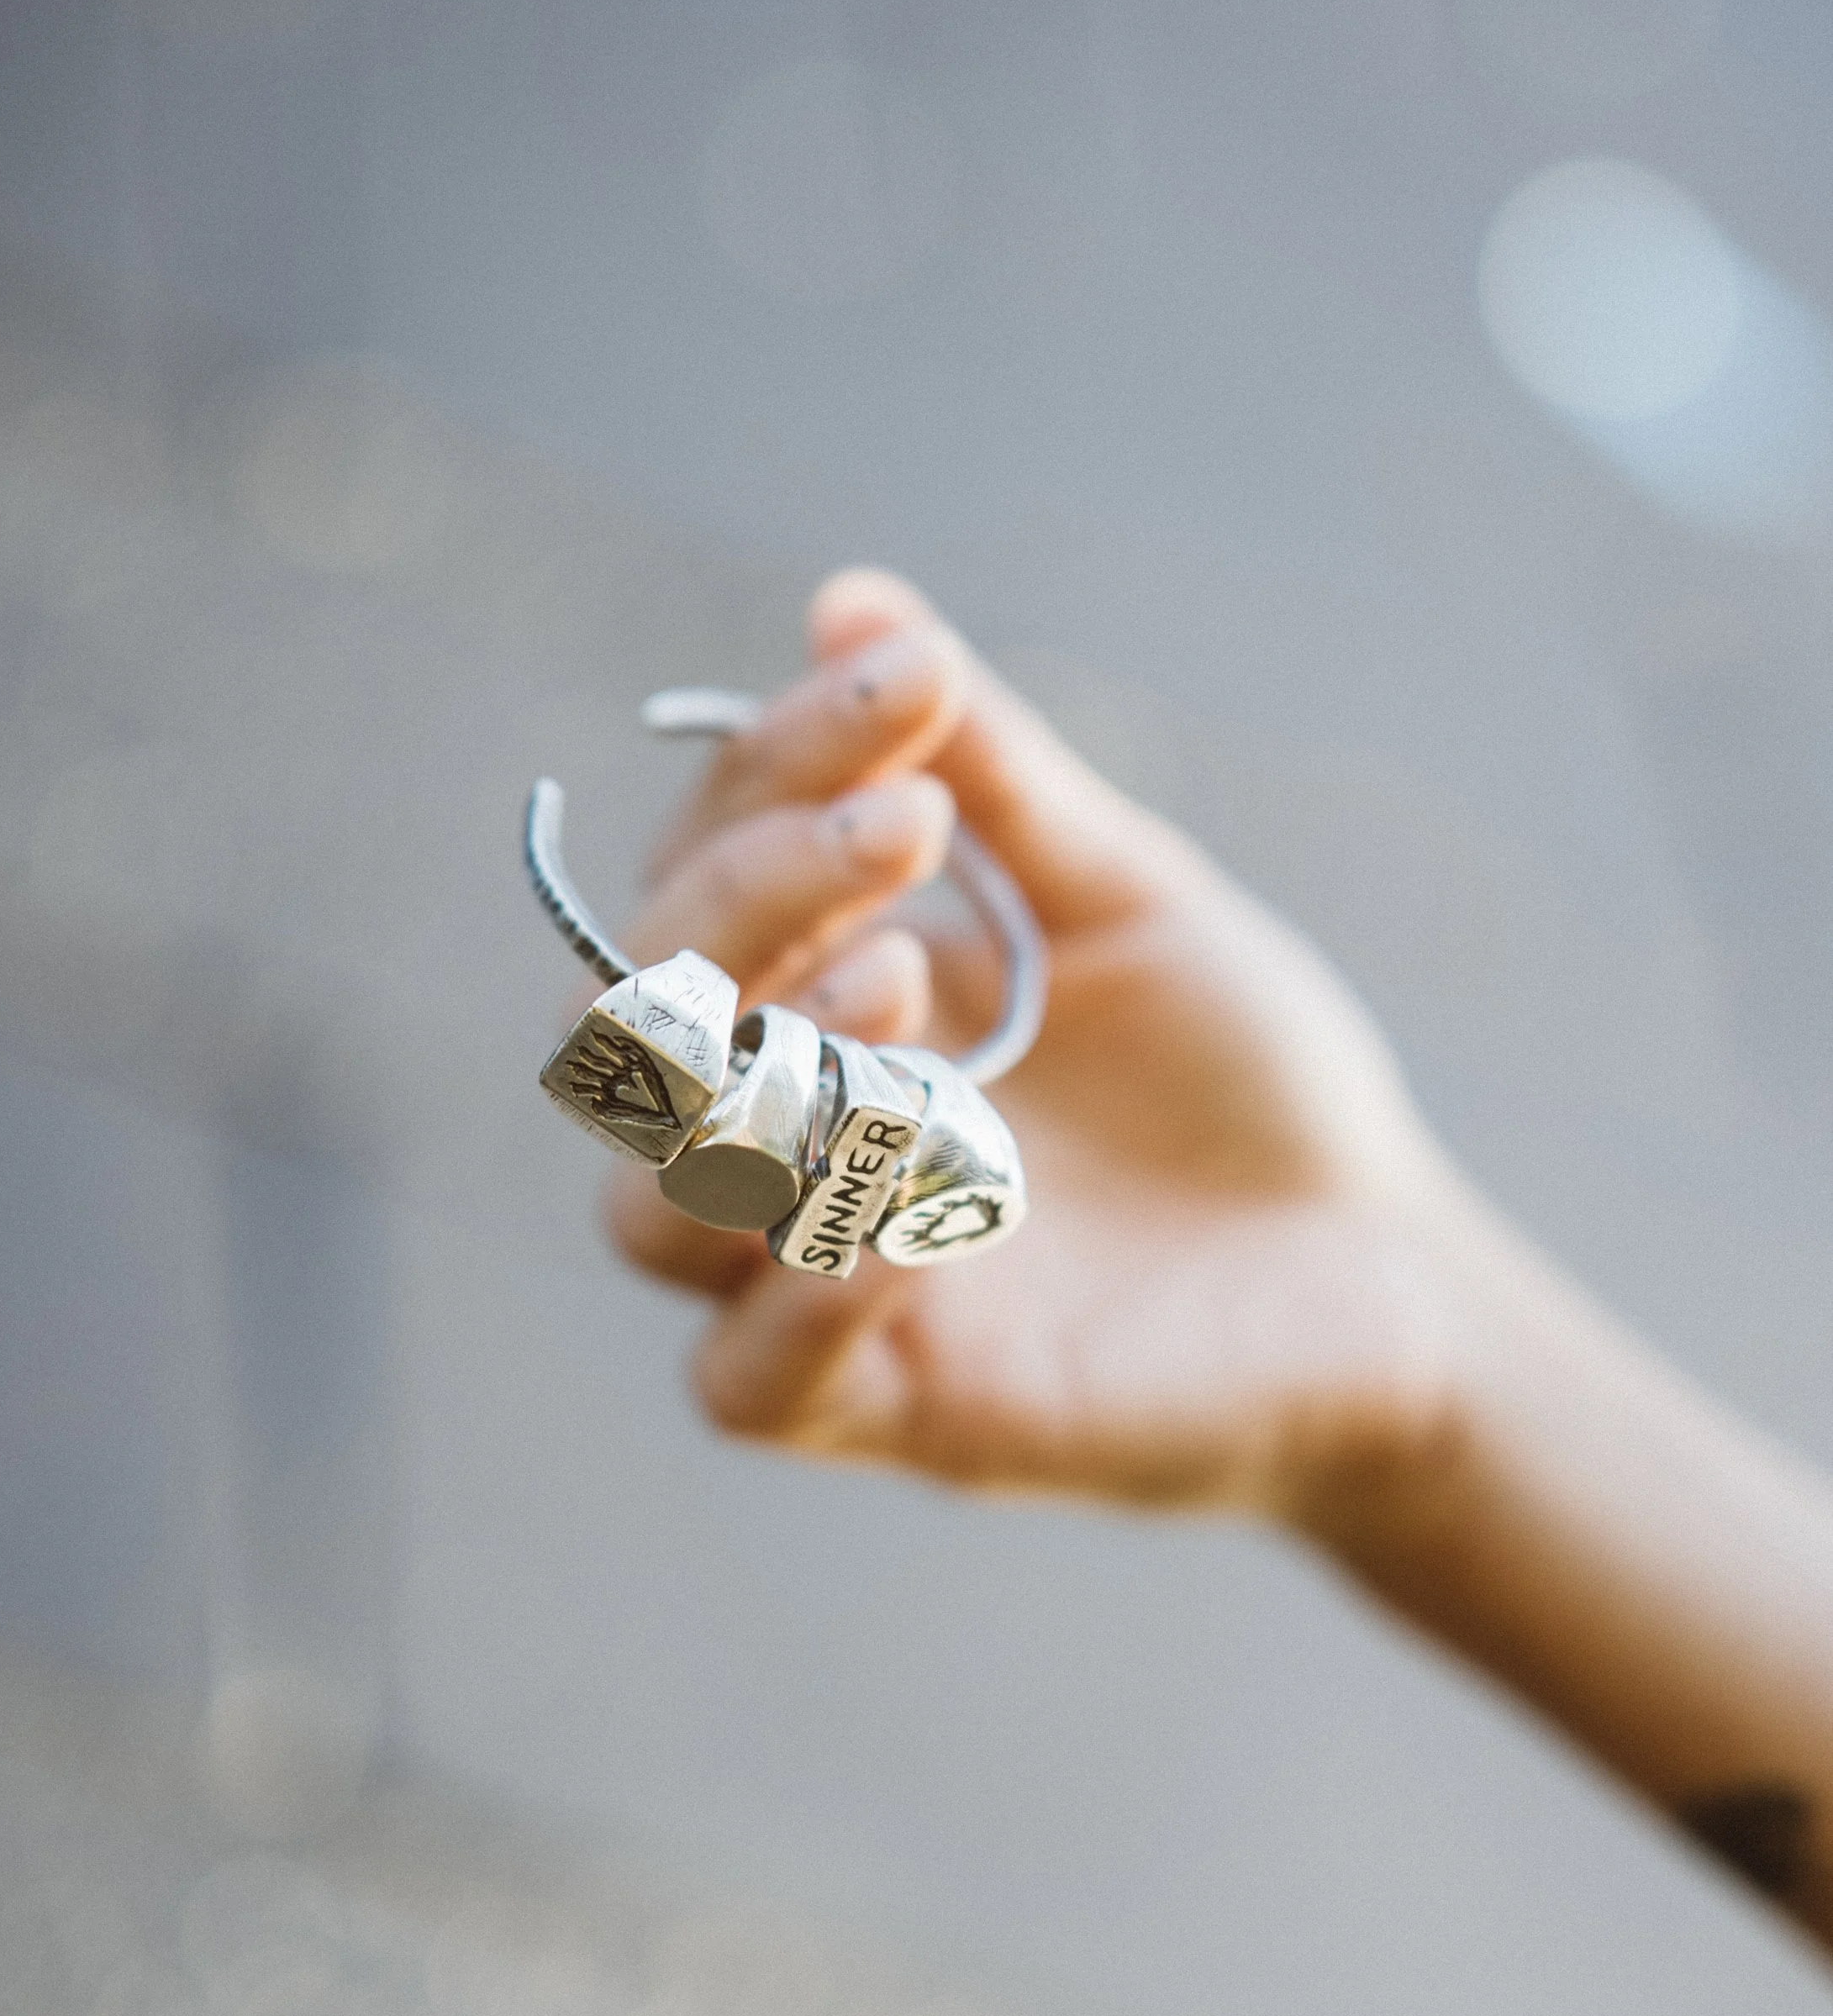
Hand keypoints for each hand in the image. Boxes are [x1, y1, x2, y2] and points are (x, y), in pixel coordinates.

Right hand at [607, 568, 1475, 1526]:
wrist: (1387, 1275)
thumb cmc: (1242, 1085)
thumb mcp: (1128, 903)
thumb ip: (993, 778)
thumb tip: (851, 599)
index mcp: (811, 998)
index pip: (699, 873)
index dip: (770, 770)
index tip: (910, 689)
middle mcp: (781, 1137)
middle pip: (628, 1033)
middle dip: (742, 909)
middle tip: (905, 834)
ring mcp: (818, 1281)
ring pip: (648, 1208)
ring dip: (754, 1088)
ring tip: (904, 991)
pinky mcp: (893, 1416)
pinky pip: (747, 1381)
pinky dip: (803, 1293)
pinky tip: (916, 1210)